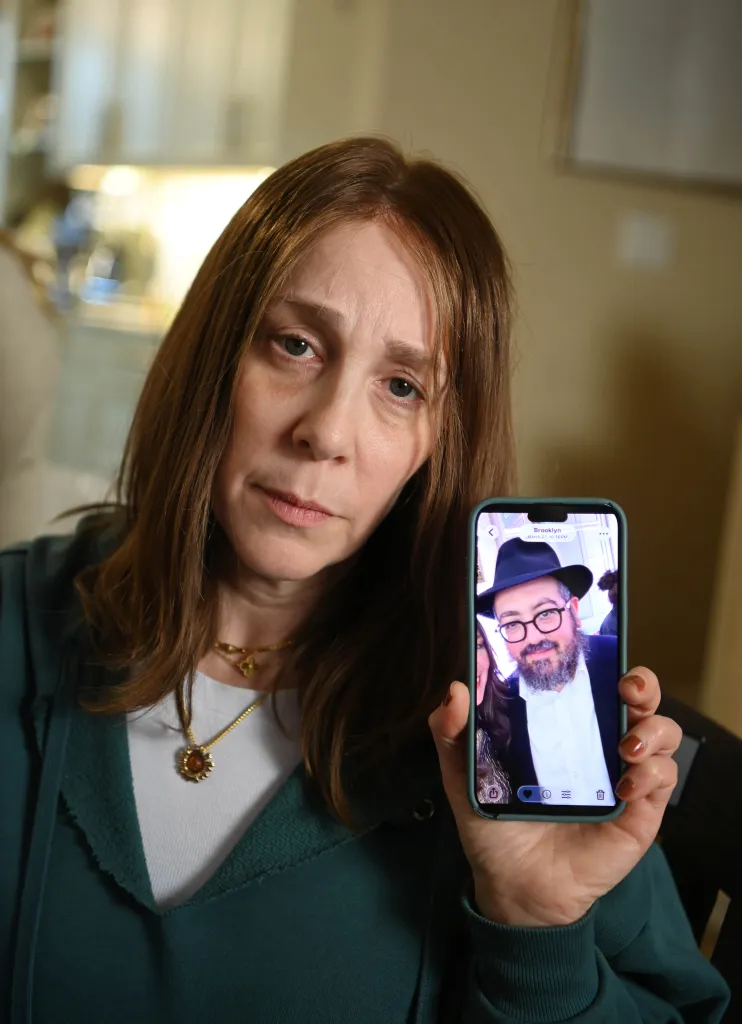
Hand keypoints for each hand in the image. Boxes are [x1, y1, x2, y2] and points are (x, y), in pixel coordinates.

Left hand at [428, 667, 679, 927]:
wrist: (513, 884)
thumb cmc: (494, 822)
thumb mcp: (465, 773)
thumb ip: (453, 732)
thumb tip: (455, 689)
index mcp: (564, 725)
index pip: (596, 680)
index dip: (606, 660)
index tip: (599, 648)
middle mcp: (600, 743)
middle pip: (640, 700)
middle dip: (643, 684)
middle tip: (628, 688)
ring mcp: (625, 776)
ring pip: (662, 734)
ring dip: (653, 730)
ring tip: (626, 746)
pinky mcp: (640, 812)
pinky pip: (662, 781)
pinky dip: (652, 774)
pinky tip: (626, 785)